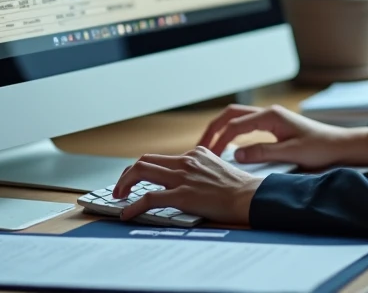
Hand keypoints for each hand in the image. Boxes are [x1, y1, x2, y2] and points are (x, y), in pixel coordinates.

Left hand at [113, 147, 261, 223]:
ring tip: (118, 197)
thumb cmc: (239, 188)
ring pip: (141, 171)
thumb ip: (201, 169)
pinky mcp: (182, 195)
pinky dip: (133, 206)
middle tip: (121, 188)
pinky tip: (127, 214)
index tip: (137, 179)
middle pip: (145, 160)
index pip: (160, 158)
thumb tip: (189, 181)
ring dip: (124, 184)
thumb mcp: (218, 168)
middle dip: (128, 174)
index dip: (144, 168)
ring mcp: (183, 177)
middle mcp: (186, 161)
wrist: (250, 196)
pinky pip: (149, 198)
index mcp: (195, 154)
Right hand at [196, 104, 367, 169]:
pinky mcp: (274, 125)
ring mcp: (271, 118)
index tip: (207, 155)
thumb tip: (235, 154)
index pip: (235, 125)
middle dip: (213, 129)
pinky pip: (246, 125)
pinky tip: (228, 147)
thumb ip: (263, 153)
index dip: (218, 139)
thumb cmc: (320, 148)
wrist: (340, 145)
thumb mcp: (291, 153)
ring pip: (237, 118)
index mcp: (271, 116)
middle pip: (231, 115)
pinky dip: (233, 133)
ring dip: (221, 130)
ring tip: (208, 147)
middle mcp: (269, 113)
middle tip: (200, 148)